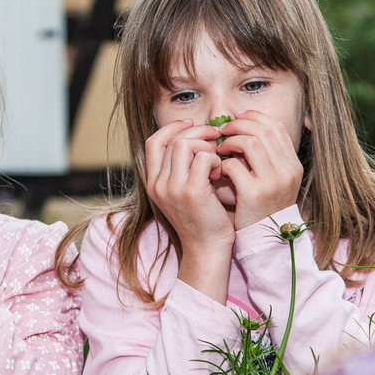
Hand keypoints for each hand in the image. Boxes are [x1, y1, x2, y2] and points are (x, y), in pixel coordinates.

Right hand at [145, 119, 232, 299]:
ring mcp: (172, 188)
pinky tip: (222, 172)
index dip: (173, 128)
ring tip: (218, 159)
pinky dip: (216, 159)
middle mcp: (158, 184)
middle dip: (198, 133)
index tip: (192, 125)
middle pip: (173, 139)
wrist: (207, 249)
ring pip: (185, 144)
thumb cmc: (202, 220)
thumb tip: (198, 137)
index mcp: (153, 182)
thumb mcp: (185, 192)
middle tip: (216, 137)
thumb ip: (183, 168)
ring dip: (206, 145)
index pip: (153, 142)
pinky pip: (203, 158)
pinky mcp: (191, 192)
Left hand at [215, 110, 303, 229]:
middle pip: (263, 130)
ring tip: (220, 148)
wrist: (265, 241)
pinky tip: (219, 169)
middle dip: (239, 125)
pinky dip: (223, 163)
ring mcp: (273, 183)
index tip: (237, 117)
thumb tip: (243, 126)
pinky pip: (234, 165)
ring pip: (250, 142)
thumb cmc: (263, 208)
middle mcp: (287, 171)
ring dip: (230, 141)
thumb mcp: (273, 181)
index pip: (276, 127)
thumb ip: (265, 157)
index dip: (255, 117)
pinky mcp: (254, 194)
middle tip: (223, 130)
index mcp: (293, 165)